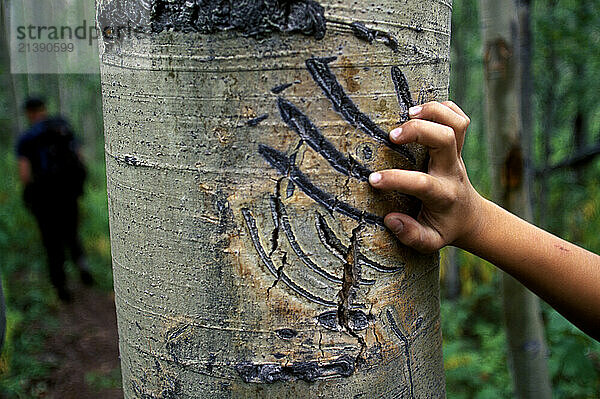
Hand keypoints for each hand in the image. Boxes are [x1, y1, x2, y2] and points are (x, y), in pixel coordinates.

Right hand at [369, 101, 483, 252]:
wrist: (470, 217)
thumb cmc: (444, 228)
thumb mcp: (430, 241)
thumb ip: (411, 235)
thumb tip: (390, 219)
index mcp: (444, 195)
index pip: (422, 183)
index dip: (396, 179)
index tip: (373, 180)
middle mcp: (452, 171)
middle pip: (445, 139)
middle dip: (418, 132)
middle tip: (392, 135)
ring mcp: (458, 155)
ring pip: (456, 123)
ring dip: (432, 112)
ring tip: (407, 113)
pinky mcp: (459, 145)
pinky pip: (459, 117)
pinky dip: (443, 107)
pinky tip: (421, 111)